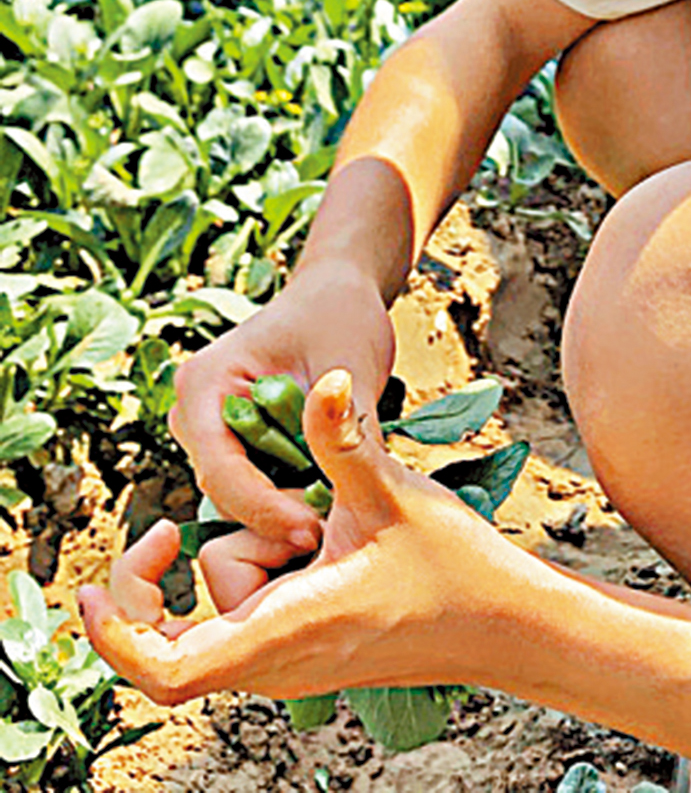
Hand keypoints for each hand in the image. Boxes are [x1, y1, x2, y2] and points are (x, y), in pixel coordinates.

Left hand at [80, 371, 520, 704]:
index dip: (116, 630)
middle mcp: (277, 660)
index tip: (95, 579)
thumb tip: (325, 379)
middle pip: (173, 636)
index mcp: (287, 630)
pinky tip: (315, 536)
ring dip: (237, 557)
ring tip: (309, 521)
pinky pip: (246, 613)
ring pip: (218, 609)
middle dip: (164, 578)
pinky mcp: (305, 650)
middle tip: (171, 525)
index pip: (165, 668)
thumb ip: (342, 437)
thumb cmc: (454, 566)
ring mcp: (290, 662)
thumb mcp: (390, 491)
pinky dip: (257, 569)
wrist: (504, 620)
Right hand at [167, 260, 396, 549]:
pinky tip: (331, 502)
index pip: (221, 470)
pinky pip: (256, 486)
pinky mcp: (235, 443)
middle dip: (276, 517)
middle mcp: (193, 412)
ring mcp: (210, 430)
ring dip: (285, 510)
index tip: (315, 532)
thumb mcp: (347, 366)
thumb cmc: (338, 314)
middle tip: (332, 536)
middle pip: (225, 491)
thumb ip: (347, 427)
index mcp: (203, 384)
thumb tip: (358, 493)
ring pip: (240, 496)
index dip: (265, 511)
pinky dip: (290, 497)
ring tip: (337, 521)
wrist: (337, 293)